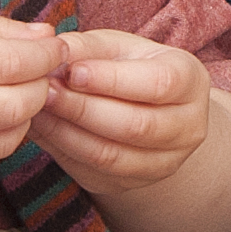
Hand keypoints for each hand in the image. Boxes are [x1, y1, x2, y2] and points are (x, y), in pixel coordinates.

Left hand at [31, 28, 209, 195]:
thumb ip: (88, 47)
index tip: (71, 71)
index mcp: (191, 81)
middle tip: (45, 92)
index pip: (158, 84)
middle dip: (83, 109)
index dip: (112, 80)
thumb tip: (54, 51)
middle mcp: (188, 127)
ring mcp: (165, 162)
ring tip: (39, 110)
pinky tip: (45, 130)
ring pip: (112, 156)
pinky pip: (94, 173)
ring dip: (68, 133)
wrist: (151, 110)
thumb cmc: (131, 68)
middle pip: (136, 126)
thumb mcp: (117, 47)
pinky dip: (64, 151)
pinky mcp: (135, 184)